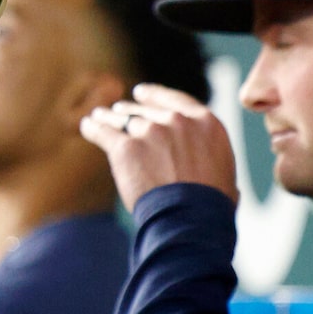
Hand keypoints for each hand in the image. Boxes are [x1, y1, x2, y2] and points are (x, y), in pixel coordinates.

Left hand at [81, 82, 239, 207]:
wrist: (191, 220)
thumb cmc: (212, 206)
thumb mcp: (226, 173)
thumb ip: (212, 160)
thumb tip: (216, 173)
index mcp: (206, 123)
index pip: (175, 100)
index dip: (154, 95)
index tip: (140, 93)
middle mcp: (178, 121)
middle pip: (146, 112)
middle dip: (130, 110)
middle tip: (118, 111)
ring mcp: (150, 131)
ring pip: (123, 120)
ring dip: (109, 118)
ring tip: (99, 118)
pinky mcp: (126, 147)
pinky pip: (103, 131)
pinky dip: (93, 128)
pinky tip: (87, 126)